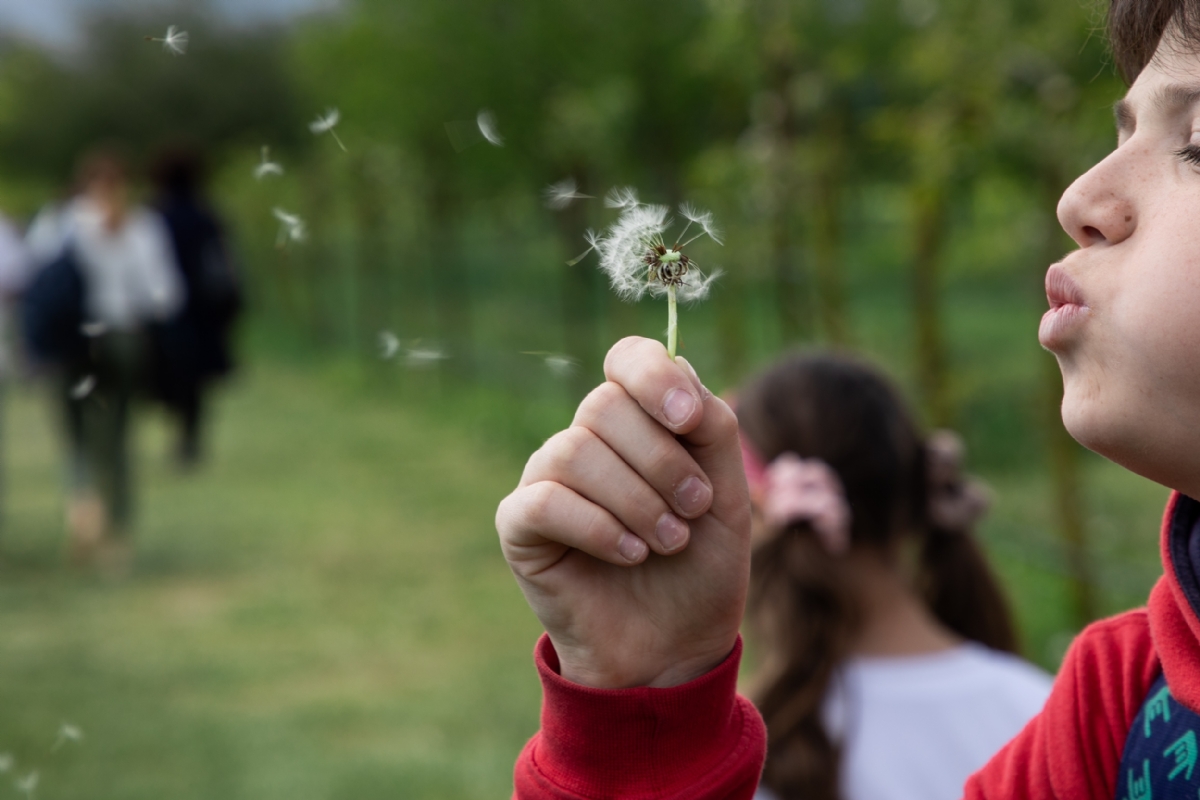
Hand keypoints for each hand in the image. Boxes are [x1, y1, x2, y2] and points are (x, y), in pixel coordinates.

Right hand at [496, 337, 751, 688]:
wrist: (675, 646)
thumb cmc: (699, 566)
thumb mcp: (727, 493)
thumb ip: (713, 428)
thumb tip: (679, 371)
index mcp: (637, 421)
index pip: (628, 358)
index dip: (654, 377)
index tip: (689, 420)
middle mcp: (587, 439)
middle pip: (604, 405)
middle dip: (661, 461)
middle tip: (692, 509)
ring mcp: (548, 479)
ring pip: (575, 451)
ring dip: (636, 500)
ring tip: (667, 542)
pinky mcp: (520, 524)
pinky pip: (545, 501)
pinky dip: (598, 528)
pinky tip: (630, 555)